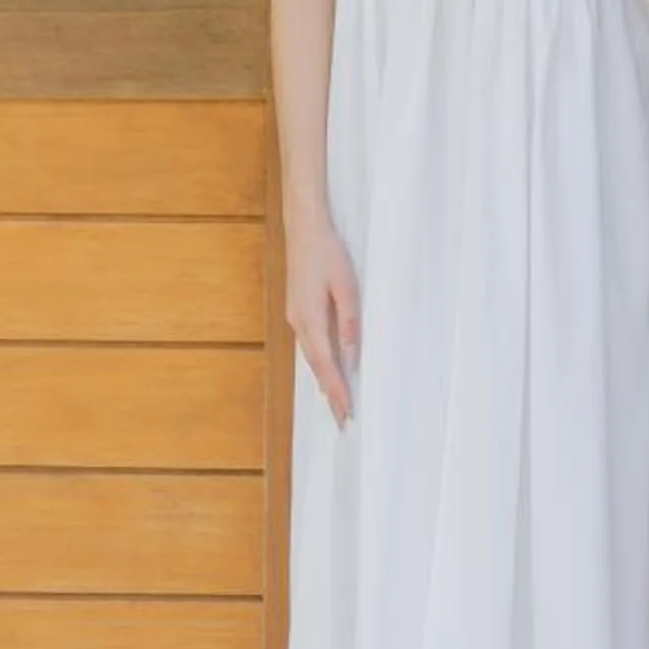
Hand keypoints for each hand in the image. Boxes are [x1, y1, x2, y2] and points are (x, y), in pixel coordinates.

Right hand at [286, 217, 361, 426]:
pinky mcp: (298, 310)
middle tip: (342, 421)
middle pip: (316, 366)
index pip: (326, 364)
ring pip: (311, 357)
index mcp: (309, 319)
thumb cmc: (328, 253)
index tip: (346, 413)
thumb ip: (349, 322)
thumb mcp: (346, 287)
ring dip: (324, 380)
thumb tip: (352, 355)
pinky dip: (320, 362)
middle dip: (330, 393)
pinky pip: (309, 345)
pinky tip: (327, 370)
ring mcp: (295, 317)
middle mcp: (298, 322)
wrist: (304, 228)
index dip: (337, 390)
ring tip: (337, 403)